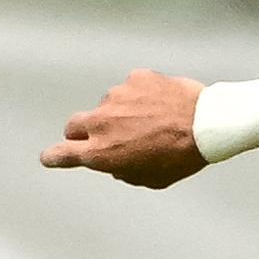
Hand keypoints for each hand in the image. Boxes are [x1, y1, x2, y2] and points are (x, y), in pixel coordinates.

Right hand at [41, 70, 207, 188]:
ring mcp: (116, 97)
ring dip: (121, 114)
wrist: (208, 124)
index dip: (54, 157)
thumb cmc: (182, 157)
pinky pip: (132, 89)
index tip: (50, 157)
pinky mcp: (134, 79)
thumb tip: (116, 164)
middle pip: (74, 125)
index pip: (62, 154)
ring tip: (153, 122)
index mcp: (101, 152)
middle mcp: (101, 122)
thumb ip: (125, 171)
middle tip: (105, 138)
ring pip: (108, 106)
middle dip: (83, 133)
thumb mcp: (152, 178)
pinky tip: (163, 105)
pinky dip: (142, 96)